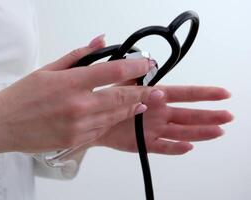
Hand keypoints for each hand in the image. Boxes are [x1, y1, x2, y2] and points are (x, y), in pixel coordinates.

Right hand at [0, 35, 157, 152]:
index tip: (145, 65)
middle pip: (121, 97)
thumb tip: (100, 41)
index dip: (134, 67)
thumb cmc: (22, 96)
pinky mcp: (76, 141)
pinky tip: (115, 116)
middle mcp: (78, 106)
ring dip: (130, 108)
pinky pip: (101, 130)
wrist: (3, 124)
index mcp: (71, 83)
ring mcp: (79, 126)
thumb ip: (78, 56)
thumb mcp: (48, 69)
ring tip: (140, 102)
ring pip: (115, 116)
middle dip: (141, 92)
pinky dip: (111, 122)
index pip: (112, 71)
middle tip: (153, 88)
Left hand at [92, 86, 232, 154]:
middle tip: (228, 116)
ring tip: (218, 131)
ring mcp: (154, 128)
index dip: (204, 94)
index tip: (222, 94)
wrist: (93, 119)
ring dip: (199, 132)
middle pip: (189, 115)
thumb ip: (138, 73)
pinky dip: (175, 148)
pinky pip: (162, 146)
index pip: (185, 94)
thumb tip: (152, 63)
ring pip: (181, 131)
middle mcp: (160, 113)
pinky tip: (188, 147)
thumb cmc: (109, 98)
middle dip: (209, 115)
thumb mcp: (124, 81)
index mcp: (157, 96)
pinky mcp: (144, 143)